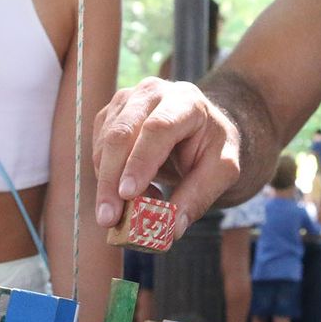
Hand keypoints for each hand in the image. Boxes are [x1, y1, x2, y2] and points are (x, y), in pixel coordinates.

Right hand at [93, 78, 240, 237]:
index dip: (140, 160)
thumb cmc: (211, 146)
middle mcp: (152, 93)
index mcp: (186, 101)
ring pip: (104, 143)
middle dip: (111, 179)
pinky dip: (108, 176)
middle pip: (122, 133)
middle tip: (108, 218)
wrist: (198, 125)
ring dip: (110, 182)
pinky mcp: (110, 114)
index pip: (158, 128)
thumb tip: (172, 228)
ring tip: (135, 207)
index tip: (128, 194)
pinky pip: (98, 149)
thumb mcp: (222, 170)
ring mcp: (126, 100)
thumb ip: (200, 195)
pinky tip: (132, 190)